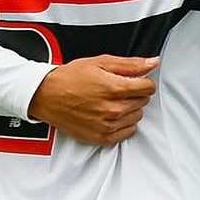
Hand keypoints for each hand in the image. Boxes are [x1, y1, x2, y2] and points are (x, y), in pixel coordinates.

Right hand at [26, 54, 158, 144]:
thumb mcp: (100, 62)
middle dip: (135, 93)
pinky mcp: (101, 137)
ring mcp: (107, 125)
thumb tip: (153, 63)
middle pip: (143, 101)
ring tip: (112, 101)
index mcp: (114, 88)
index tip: (136, 80)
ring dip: (130, 108)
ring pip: (137, 116)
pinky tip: (111, 114)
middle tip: (118, 88)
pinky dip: (123, 123)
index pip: (148, 87)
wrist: (46, 96)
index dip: (144, 81)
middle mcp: (112, 109)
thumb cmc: (70, 78)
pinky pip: (128, 132)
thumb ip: (130, 64)